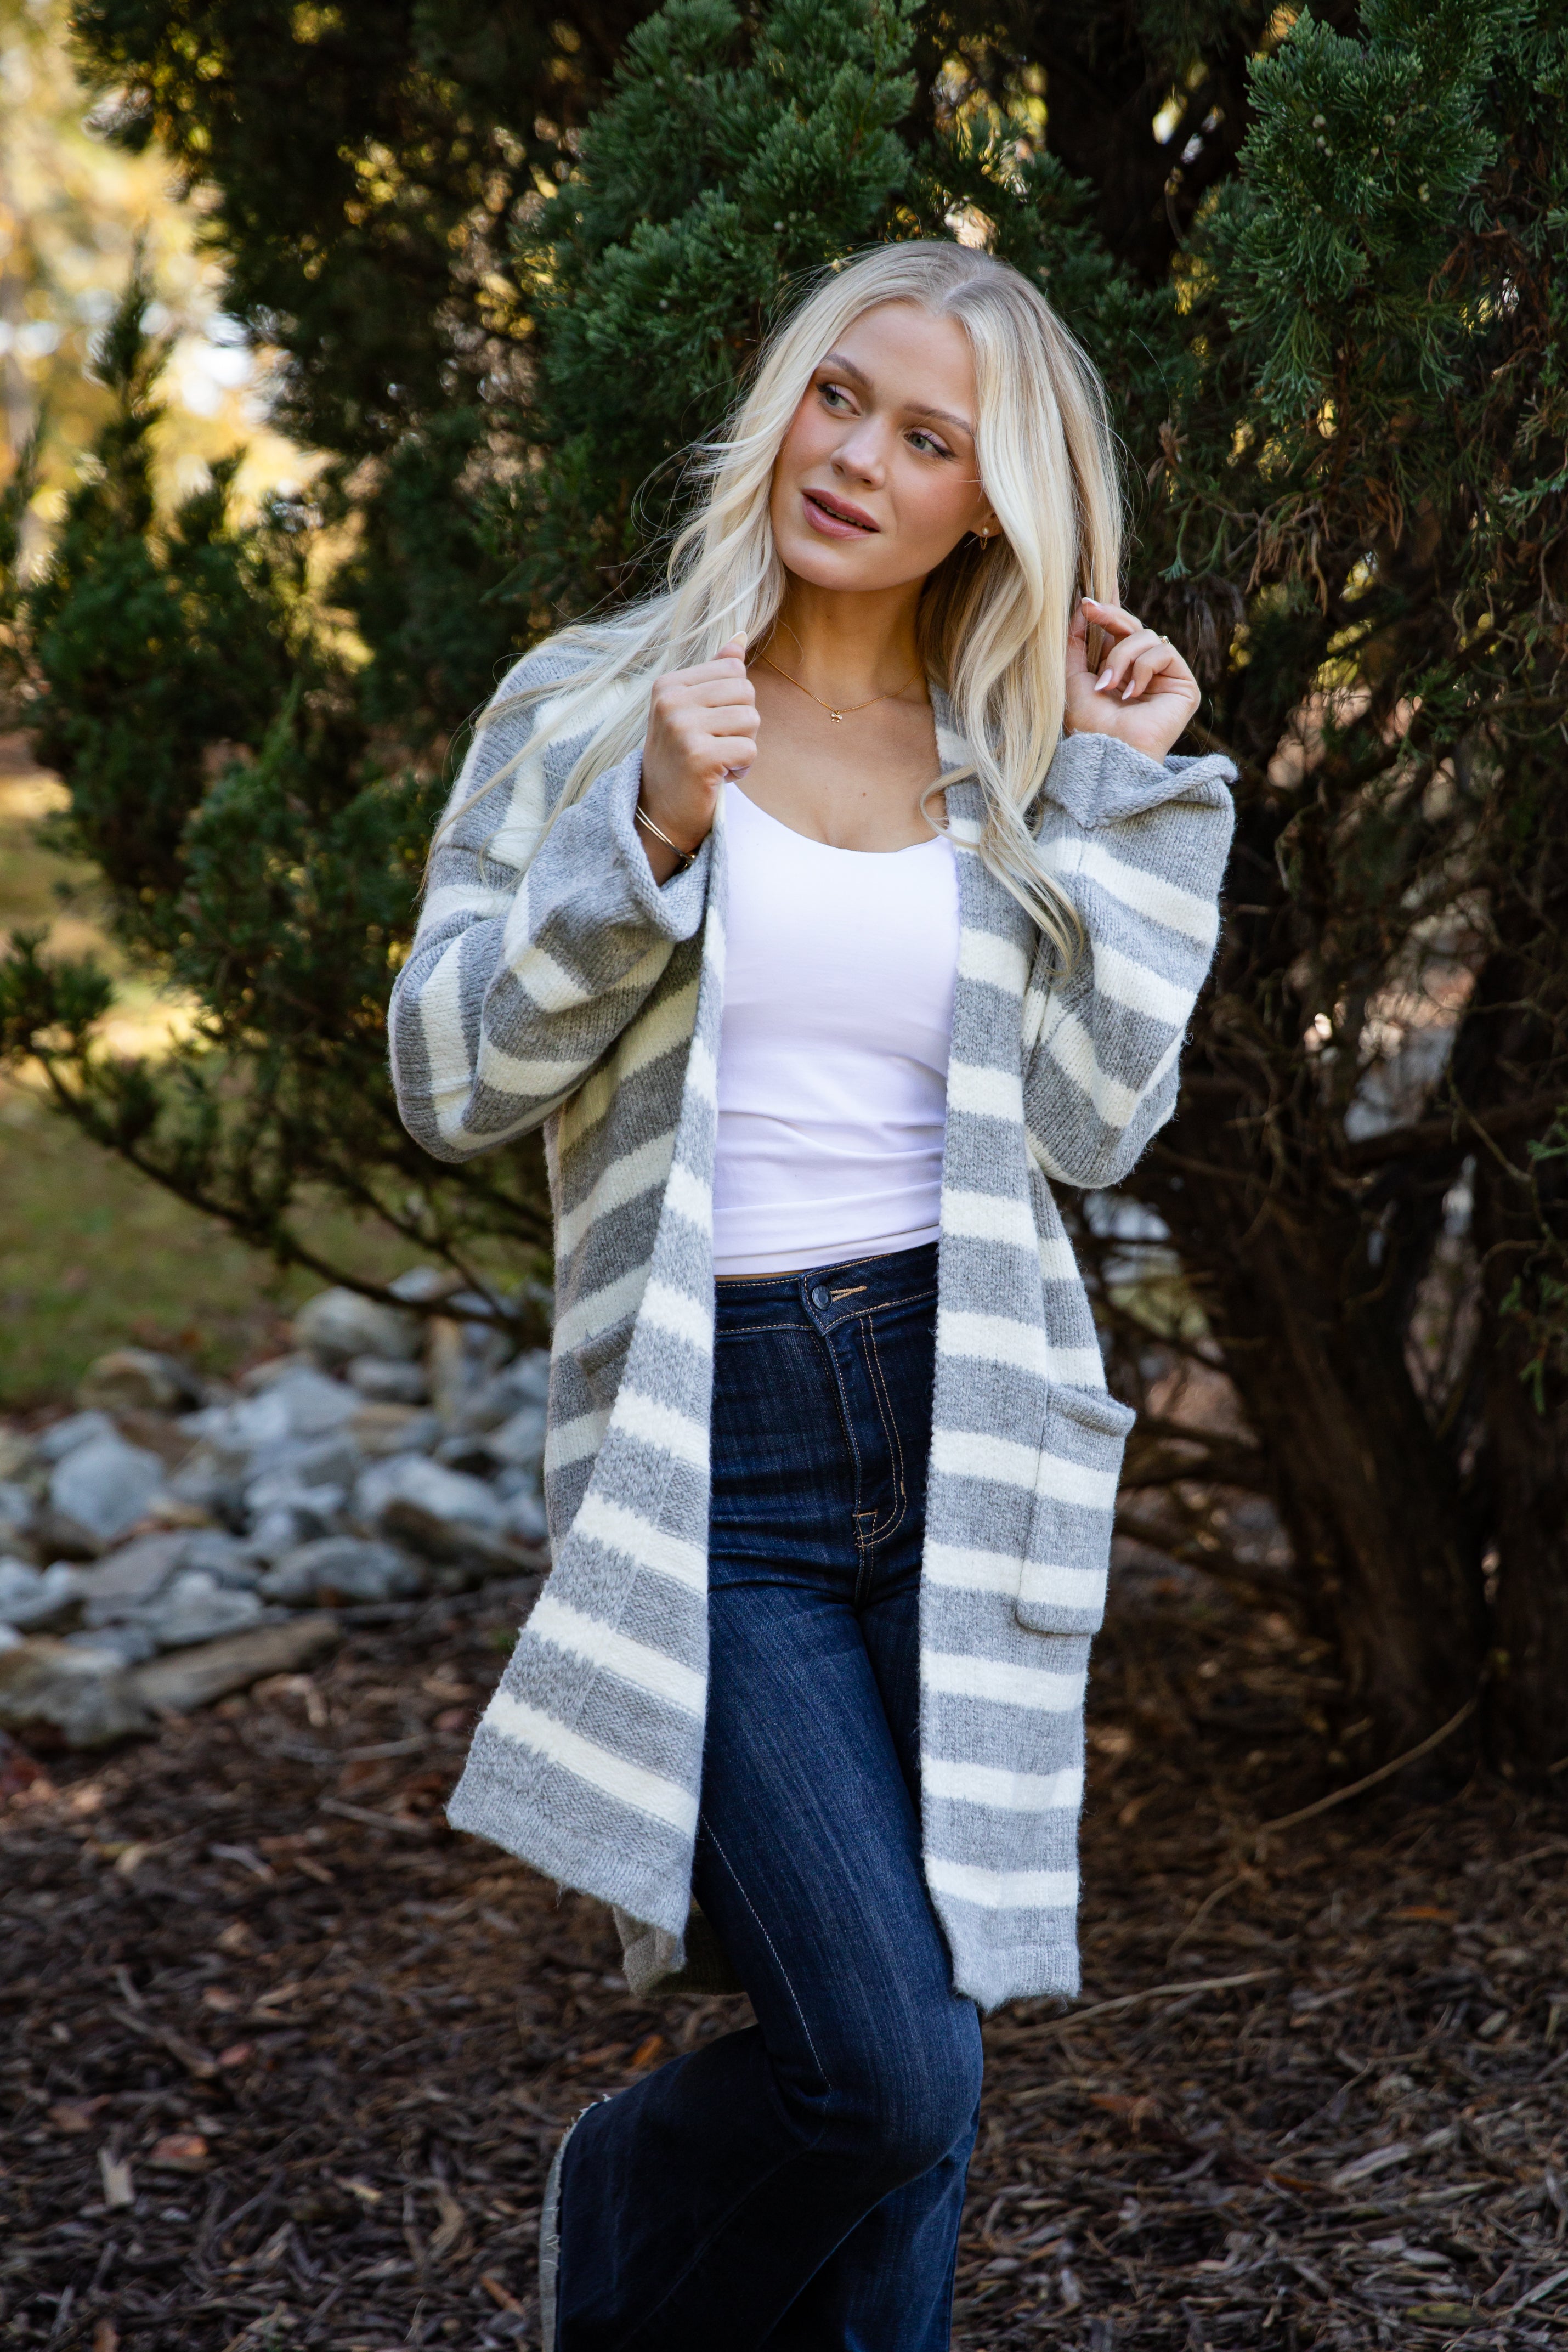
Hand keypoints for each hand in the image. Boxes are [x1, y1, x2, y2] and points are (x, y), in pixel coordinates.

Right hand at [638, 635, 758, 878]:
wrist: (660, 812)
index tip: (709, 726)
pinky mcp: (699, 757)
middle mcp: (671, 702)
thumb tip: (741, 637)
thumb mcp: (691, 711)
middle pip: (746, 692)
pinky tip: (719, 777)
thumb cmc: (681, 759)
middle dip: (742, 724)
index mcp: (668, 685)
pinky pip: (749, 750)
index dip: (733, 702)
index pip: (733, 671)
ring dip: (743, 747)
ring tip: (717, 761)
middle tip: (716, 746)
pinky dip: (742, 769)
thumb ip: (715, 673)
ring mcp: (682, 729)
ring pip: (751, 720)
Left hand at [1064, 598, 1199, 762]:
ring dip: (1121, 657)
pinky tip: (1132, 695)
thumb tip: (1082, 607)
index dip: (1107, 612)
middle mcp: (1143, 671)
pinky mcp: (1183, 684)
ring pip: (1146, 636)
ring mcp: (1164, 677)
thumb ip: (1074, 644)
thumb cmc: (1089, 725)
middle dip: (1110, 617)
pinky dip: (1143, 669)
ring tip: (1109, 686)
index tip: (1085, 600)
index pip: (1117, 632)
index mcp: (1119, 670)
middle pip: (1133, 626)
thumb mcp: (1072, 678)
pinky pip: (1163, 652)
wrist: (1109, 755)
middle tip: (1090, 610)